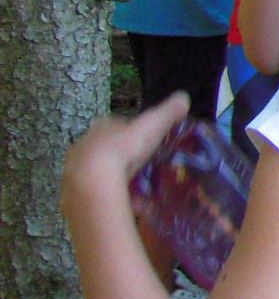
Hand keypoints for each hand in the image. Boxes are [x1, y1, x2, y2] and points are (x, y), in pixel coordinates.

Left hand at [60, 93, 190, 207]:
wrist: (94, 180)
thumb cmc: (123, 148)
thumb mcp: (152, 126)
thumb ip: (168, 113)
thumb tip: (184, 97)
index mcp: (102, 127)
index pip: (116, 124)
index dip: (131, 131)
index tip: (146, 140)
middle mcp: (85, 144)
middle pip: (106, 147)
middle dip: (122, 155)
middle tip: (141, 165)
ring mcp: (75, 168)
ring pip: (99, 170)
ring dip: (114, 176)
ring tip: (135, 186)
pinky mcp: (74, 189)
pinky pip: (95, 191)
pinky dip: (109, 195)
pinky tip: (124, 201)